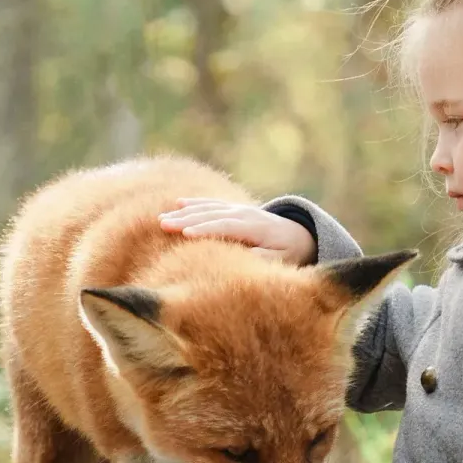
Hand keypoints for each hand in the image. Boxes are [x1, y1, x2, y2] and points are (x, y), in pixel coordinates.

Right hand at [158, 198, 316, 265]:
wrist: (300, 235)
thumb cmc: (290, 252)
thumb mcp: (282, 259)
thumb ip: (262, 257)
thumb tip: (241, 256)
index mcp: (256, 227)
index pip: (227, 226)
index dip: (206, 229)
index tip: (185, 234)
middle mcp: (245, 214)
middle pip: (212, 214)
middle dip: (187, 219)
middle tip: (163, 224)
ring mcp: (239, 209)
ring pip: (208, 208)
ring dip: (185, 212)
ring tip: (163, 218)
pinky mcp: (234, 210)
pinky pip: (212, 204)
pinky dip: (195, 204)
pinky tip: (178, 203)